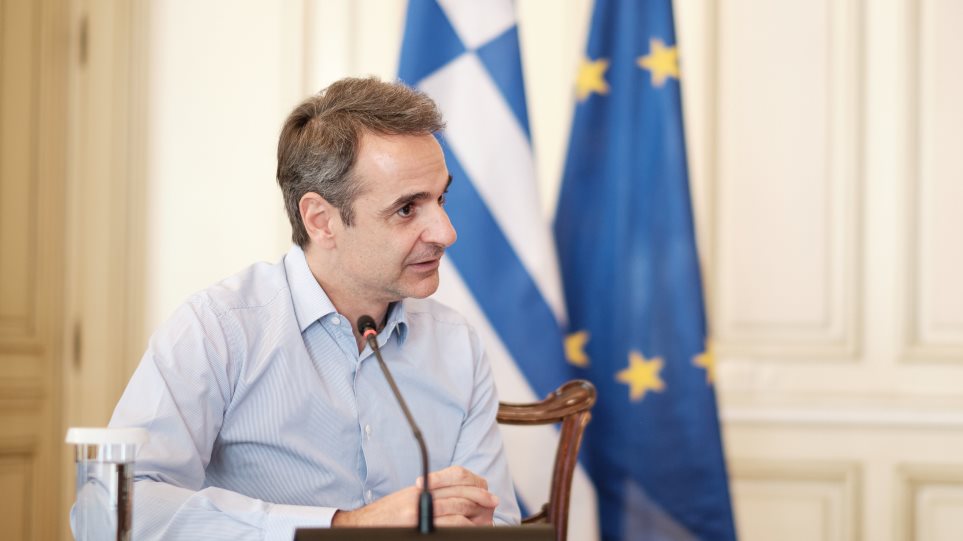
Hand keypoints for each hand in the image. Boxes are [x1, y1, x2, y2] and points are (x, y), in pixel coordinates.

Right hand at [331, 466, 498, 526]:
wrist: (360, 527)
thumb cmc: (384, 517)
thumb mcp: (407, 501)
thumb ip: (429, 497)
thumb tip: (454, 501)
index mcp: (421, 487)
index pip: (454, 477)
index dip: (474, 485)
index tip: (487, 492)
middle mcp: (421, 494)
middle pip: (459, 491)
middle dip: (479, 498)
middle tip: (493, 503)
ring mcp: (419, 509)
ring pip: (457, 506)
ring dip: (474, 513)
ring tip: (483, 520)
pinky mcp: (418, 523)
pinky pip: (448, 523)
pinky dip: (462, 526)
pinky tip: (468, 529)